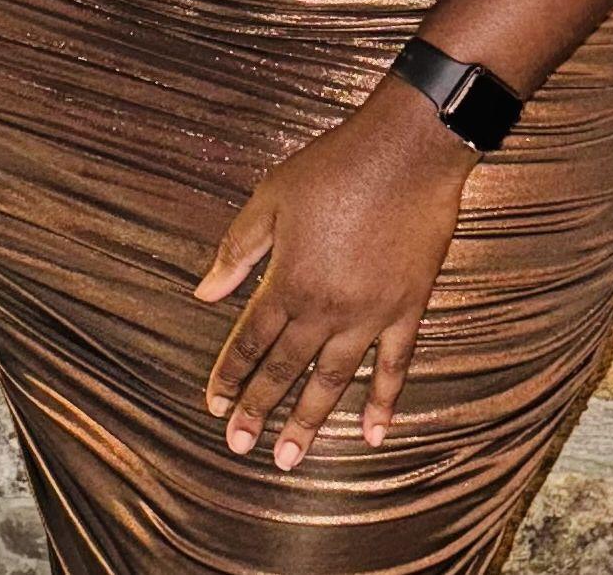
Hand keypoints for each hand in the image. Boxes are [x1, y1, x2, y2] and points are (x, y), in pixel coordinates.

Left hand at [191, 78, 477, 468]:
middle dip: (260, 409)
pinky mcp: (409, 309)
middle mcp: (328, 309)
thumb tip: (204, 293)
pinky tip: (374, 435)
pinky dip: (385, 403)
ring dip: (311, 421)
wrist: (404, 154)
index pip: (252, 340)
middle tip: (240, 447)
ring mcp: (372, 315)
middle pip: (287, 370)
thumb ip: (237, 251)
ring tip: (290, 458)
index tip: (214, 405)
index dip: (231, 373)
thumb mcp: (270, 200)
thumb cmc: (332, 169)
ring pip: (335, 380)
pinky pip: (396, 367)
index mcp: (290, 281)